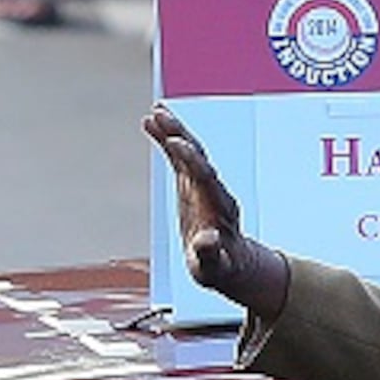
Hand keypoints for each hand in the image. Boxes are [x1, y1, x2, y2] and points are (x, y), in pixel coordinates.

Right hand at [145, 108, 287, 312]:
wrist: (231, 262)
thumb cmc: (222, 268)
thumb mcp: (215, 268)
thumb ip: (211, 255)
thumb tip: (208, 240)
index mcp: (220, 207)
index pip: (206, 177)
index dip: (192, 159)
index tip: (176, 143)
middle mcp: (214, 189)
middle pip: (199, 156)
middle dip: (182, 136)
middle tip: (163, 116)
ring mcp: (202, 183)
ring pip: (189, 151)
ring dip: (173, 130)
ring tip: (154, 111)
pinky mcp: (191, 183)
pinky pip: (177, 156)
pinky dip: (165, 138)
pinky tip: (149, 121)